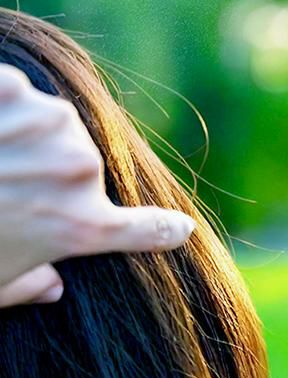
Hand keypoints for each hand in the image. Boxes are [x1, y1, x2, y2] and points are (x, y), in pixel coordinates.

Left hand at [0, 64, 195, 307]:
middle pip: (84, 166)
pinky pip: (16, 93)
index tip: (180, 229)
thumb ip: (30, 287)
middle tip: (5, 186)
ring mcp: (51, 126)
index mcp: (82, 226)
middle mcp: (80, 173)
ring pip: (54, 123)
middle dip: (51, 174)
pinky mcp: (13, 90)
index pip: (148, 230)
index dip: (165, 231)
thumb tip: (52, 288)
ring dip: (24, 135)